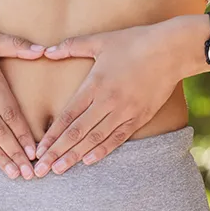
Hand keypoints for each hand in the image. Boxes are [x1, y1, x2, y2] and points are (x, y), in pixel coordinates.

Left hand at [32, 22, 179, 176]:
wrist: (171, 51)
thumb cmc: (134, 42)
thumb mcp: (100, 40)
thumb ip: (72, 46)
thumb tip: (47, 51)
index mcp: (95, 84)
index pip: (68, 115)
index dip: (52, 135)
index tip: (38, 150)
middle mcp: (108, 102)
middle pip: (77, 132)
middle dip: (57, 152)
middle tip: (41, 169)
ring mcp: (125, 112)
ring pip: (96, 139)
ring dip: (76, 156)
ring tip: (60, 169)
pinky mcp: (140, 117)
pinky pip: (118, 138)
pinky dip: (102, 151)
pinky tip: (89, 161)